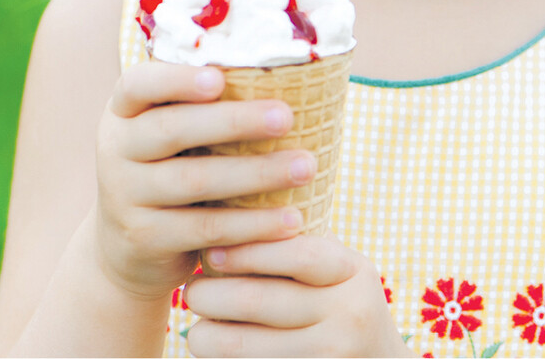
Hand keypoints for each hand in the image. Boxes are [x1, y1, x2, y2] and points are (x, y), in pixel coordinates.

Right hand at [93, 60, 316, 300]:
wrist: (125, 247)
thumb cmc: (169, 166)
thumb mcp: (167, 131)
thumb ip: (202, 104)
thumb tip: (288, 69)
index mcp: (124, 110)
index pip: (138, 83)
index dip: (176, 80)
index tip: (219, 78)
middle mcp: (116, 148)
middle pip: (172, 129)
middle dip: (234, 121)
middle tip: (286, 116)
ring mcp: (124, 195)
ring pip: (194, 180)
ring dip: (255, 173)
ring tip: (306, 166)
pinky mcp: (145, 238)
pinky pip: (204, 229)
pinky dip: (251, 224)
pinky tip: (290, 219)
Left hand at [184, 235, 412, 356]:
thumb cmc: (344, 307)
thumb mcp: (339, 271)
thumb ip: (302, 241)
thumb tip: (235, 202)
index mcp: (353, 273)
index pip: (295, 253)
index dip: (248, 251)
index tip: (210, 251)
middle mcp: (350, 315)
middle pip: (260, 300)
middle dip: (213, 295)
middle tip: (190, 290)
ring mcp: (335, 356)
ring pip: (247, 347)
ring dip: (209, 336)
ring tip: (194, 327)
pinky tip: (214, 353)